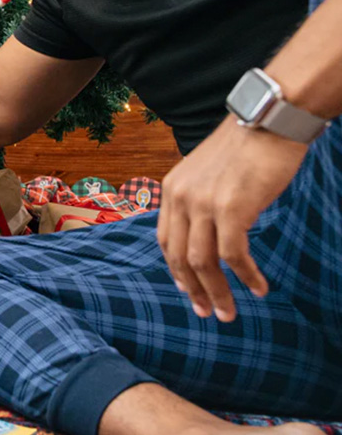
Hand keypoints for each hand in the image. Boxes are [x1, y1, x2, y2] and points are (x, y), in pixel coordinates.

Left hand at [157, 116, 307, 322]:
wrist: (268, 121)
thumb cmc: (246, 147)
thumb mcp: (209, 173)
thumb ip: (201, 199)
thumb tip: (208, 231)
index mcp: (171, 189)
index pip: (166, 239)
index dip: (175, 270)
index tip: (188, 291)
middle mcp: (180, 197)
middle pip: (179, 256)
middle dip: (193, 290)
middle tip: (208, 313)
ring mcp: (203, 203)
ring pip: (202, 262)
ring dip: (217, 292)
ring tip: (229, 313)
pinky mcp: (231, 208)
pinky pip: (233, 255)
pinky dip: (244, 276)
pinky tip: (258, 288)